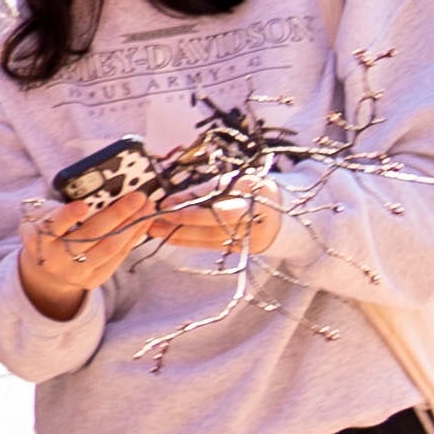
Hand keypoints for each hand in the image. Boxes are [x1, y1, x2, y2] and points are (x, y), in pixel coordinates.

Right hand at [17, 185, 162, 316]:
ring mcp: (75, 272)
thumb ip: (61, 208)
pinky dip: (132, 238)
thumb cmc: (48, 234)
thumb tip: (98, 193)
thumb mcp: (43, 219)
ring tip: (146, 207)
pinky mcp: (93, 280)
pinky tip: (142, 223)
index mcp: (37, 240)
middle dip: (117, 214)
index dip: (67, 216)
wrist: (45, 271)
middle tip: (138, 197)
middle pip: (91, 235)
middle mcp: (56, 259)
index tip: (83, 205)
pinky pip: (117, 257)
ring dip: (132, 225)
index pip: (52, 227)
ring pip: (109, 247)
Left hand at [139, 192, 278, 257]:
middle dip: (180, 224)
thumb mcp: (236, 183)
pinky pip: (209, 246)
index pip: (219, 207)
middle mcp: (252, 223)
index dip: (192, 207)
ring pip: (207, 239)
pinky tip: (168, 237)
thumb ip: (207, 191)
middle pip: (211, 226)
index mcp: (255, 200)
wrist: (281, 217)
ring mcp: (245, 240)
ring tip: (152, 230)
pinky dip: (188, 241)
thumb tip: (173, 199)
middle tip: (152, 221)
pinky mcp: (237, 250)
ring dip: (178, 235)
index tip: (166, 204)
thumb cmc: (253, 192)